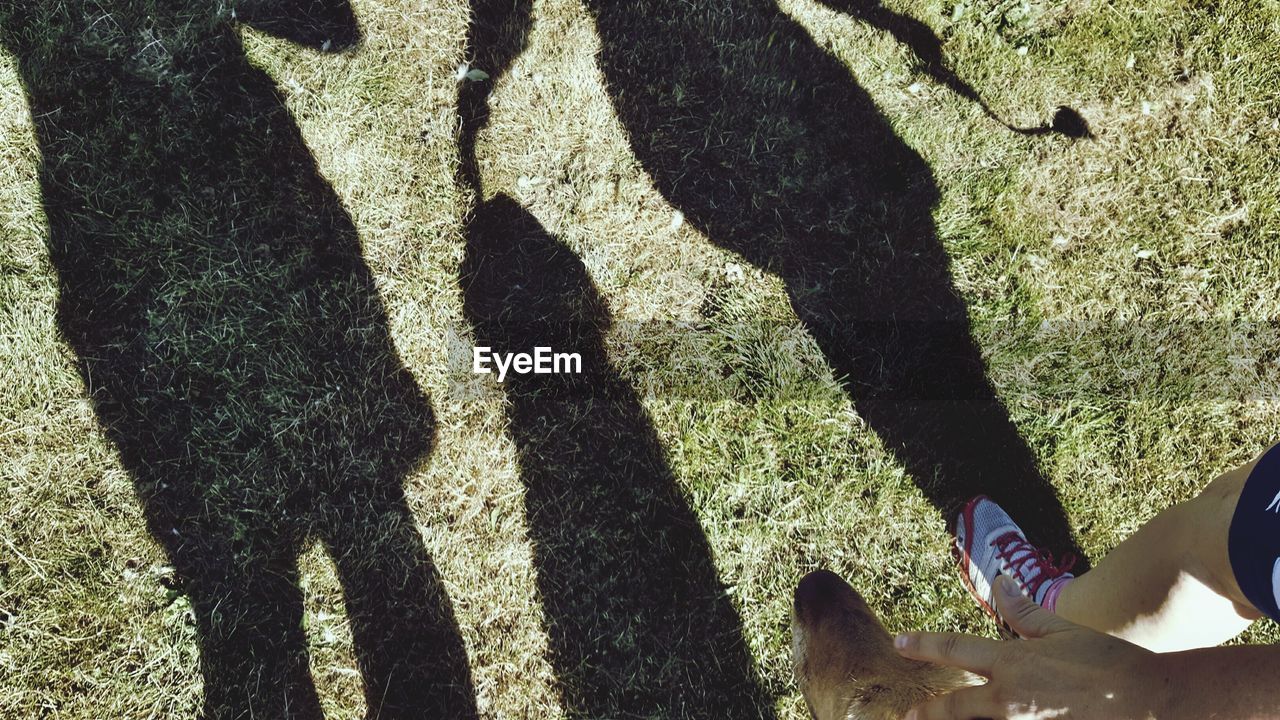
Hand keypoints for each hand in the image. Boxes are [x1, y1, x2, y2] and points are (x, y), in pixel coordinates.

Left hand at [894, 576, 1167, 718]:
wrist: (1150, 703)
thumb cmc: (1108, 662)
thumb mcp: (1063, 630)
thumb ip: (1024, 612)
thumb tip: (1002, 582)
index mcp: (1012, 662)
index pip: (953, 649)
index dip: (922, 645)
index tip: (899, 643)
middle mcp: (1010, 698)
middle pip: (955, 706)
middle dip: (928, 710)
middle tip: (907, 714)